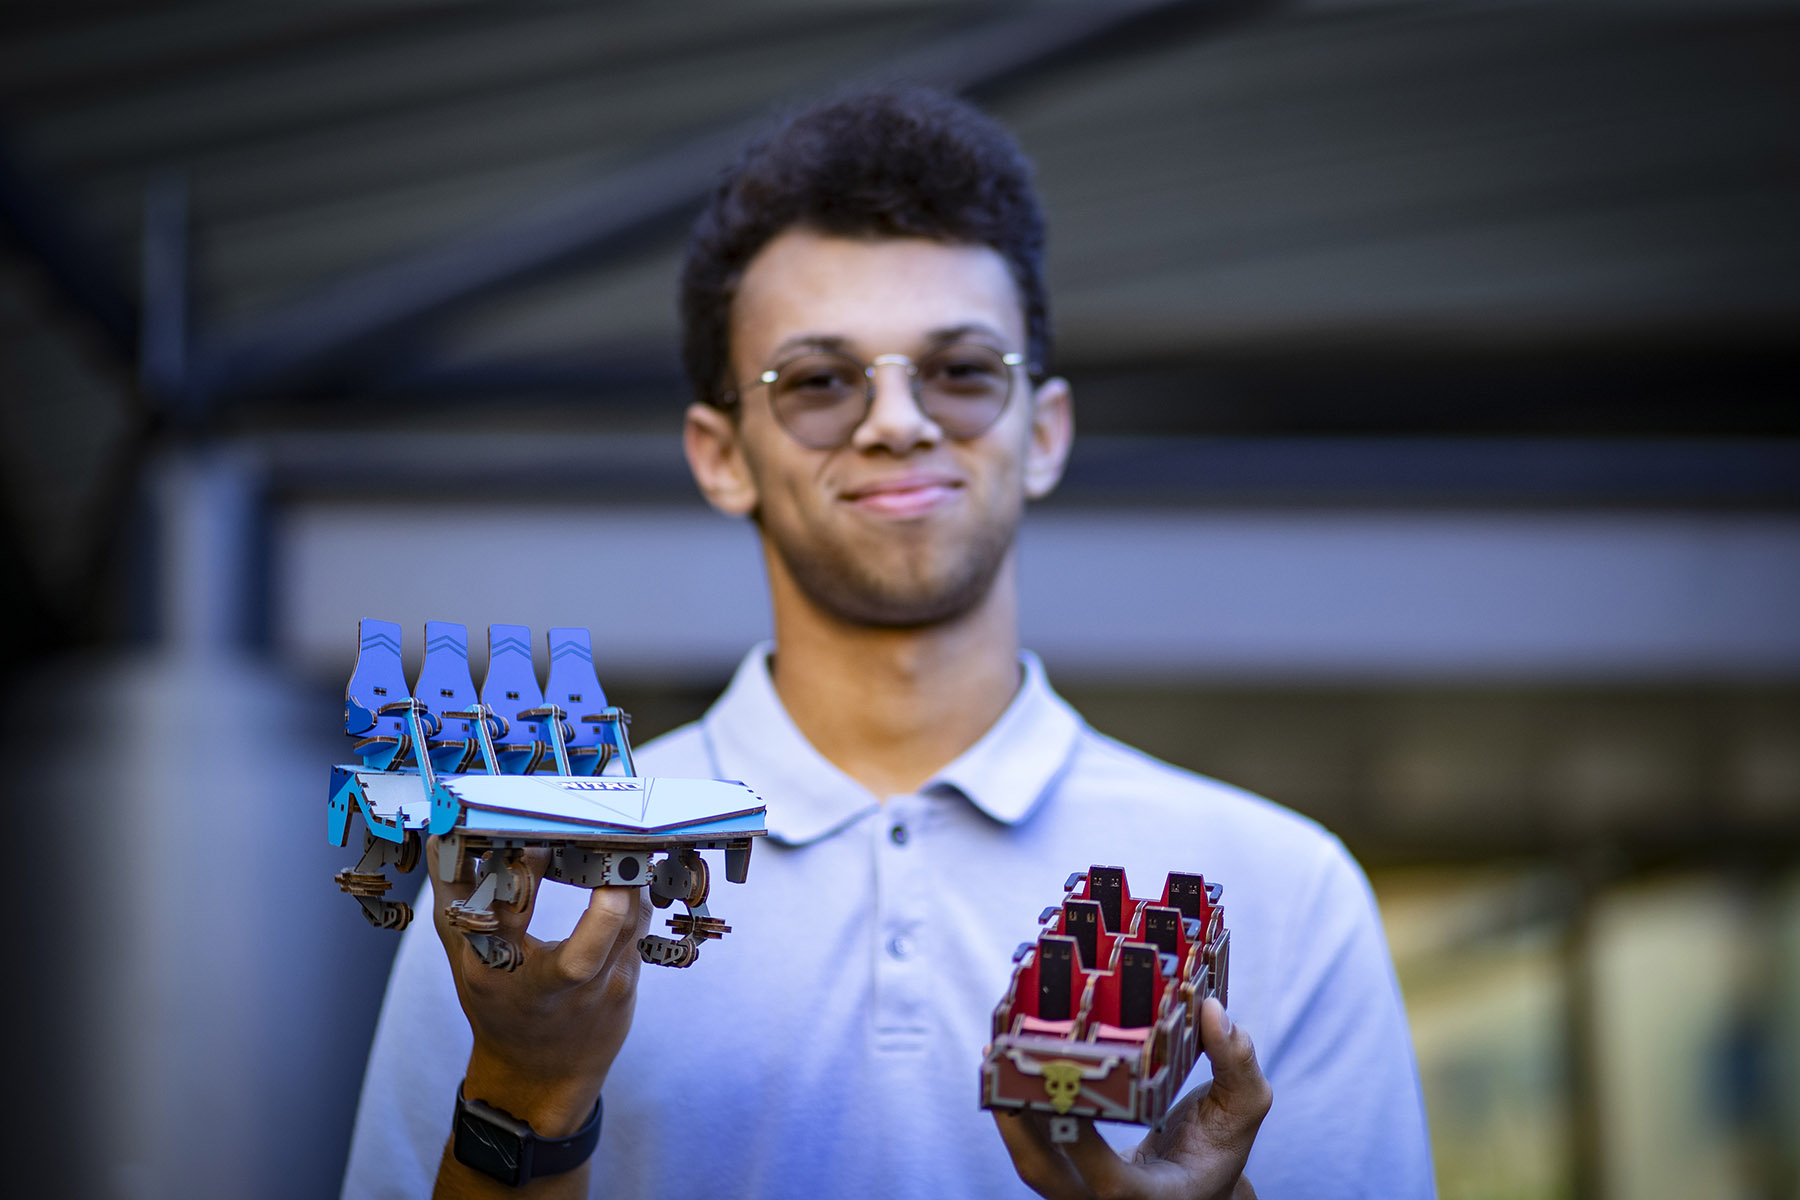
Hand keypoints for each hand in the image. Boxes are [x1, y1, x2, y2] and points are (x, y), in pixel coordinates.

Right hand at [428, 839, 651, 1136]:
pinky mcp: (625, 985)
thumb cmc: (497, 1002)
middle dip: (602, 891)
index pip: (508, 916)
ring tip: (622, 836)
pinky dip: (636, 890)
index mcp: (494, 971)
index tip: (537, 833)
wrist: (539, 1075)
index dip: (525, 871)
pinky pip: (638, 926)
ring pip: (625, 930)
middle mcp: (547, 988)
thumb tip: (447, 828)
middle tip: (605, 838)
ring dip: (628, 878)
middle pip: (585, 948)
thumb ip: (453, 891)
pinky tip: (632, 861)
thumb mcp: (462, 952)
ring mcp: (594, 992)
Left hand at [994, 998, 1271, 1199]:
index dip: (1082, 1144)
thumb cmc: (1217, 1146)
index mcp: (1157, 1198)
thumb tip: (1214, 1011)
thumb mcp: (1242, 1111)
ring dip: (1008, 1107)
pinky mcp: (1062, 1176)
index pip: (1112, 1186)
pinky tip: (1002, 1064)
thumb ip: (1237, 1066)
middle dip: (1021, 1121)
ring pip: (1030, 1161)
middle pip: (1047, 1176)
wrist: (1191, 1183)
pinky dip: (1013, 1106)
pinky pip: (1030, 1146)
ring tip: (996, 1053)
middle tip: (1009, 1062)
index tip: (1065, 1093)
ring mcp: (1078, 1195)